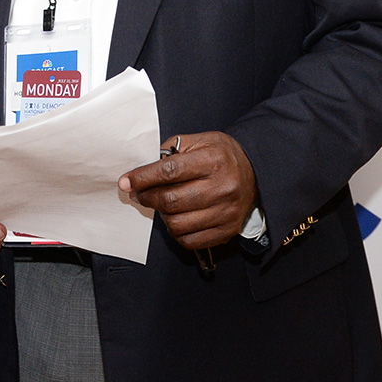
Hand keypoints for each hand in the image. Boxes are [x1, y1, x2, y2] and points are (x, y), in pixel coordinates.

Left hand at [118, 132, 256, 250]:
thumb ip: (170, 150)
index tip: (126, 182)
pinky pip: (190, 240)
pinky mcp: (227, 230)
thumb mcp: (199, 140)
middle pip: (171, 200)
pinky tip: (176, 218)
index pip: (169, 171)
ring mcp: (226, 212)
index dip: (142, 178)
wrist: (255, 172)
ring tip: (161, 204)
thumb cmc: (220, 155)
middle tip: (139, 193)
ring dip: (161, 215)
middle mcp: (222, 187)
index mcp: (213, 160)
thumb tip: (143, 168)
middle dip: (147, 197)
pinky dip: (176, 232)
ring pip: (178, 224)